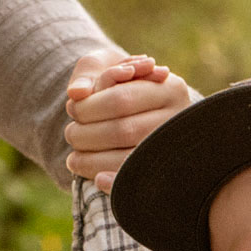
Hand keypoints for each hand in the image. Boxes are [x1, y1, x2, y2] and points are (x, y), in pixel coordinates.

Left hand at [64, 51, 192, 191]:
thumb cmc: (121, 85)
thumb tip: (75, 93)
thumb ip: (87, 75)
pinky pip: (139, 182)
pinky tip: (97, 181)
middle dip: (88, 135)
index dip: (89, 108)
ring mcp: (177, 148)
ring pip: (130, 158)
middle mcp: (180, 119)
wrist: (149, 113)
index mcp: (170, 87)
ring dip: (94, 161)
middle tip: (71, 135)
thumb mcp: (105, 67)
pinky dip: (115, 183)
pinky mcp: (169, 173)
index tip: (72, 109)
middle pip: (125, 130)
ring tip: (74, 160)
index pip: (121, 99)